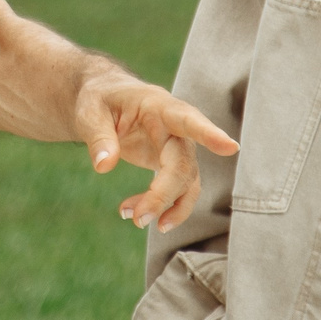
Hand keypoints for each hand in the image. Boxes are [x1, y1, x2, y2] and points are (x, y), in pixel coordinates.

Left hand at [75, 74, 235, 233]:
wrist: (103, 101)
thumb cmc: (98, 99)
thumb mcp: (89, 112)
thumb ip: (98, 136)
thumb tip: (105, 165)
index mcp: (157, 105)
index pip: (187, 119)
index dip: (209, 133)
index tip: (231, 147)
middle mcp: (174, 127)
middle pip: (183, 163)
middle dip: (164, 194)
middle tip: (139, 219)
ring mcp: (176, 147)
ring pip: (185, 182)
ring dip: (165, 206)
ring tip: (135, 220)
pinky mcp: (171, 163)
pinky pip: (177, 190)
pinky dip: (161, 206)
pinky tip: (134, 214)